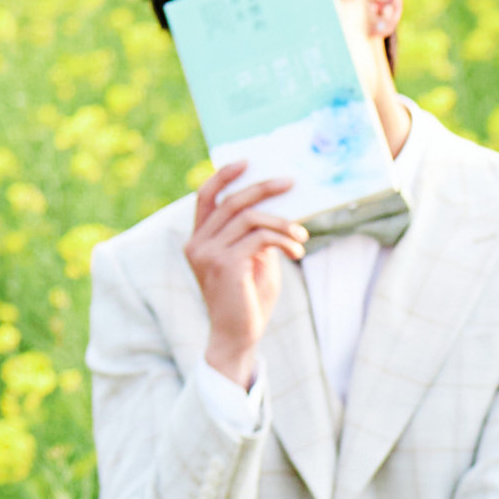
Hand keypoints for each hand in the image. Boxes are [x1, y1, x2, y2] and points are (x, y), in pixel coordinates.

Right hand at [183, 157, 304, 381]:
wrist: (238, 337)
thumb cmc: (247, 300)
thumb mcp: (253, 260)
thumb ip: (256, 234)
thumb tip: (277, 207)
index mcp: (198, 240)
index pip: (205, 198)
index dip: (223, 176)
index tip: (245, 161)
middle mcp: (197, 243)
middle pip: (230, 202)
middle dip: (262, 188)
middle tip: (290, 182)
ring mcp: (208, 253)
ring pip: (249, 218)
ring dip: (282, 222)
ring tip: (302, 233)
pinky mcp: (225, 264)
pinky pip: (260, 238)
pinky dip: (283, 239)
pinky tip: (297, 250)